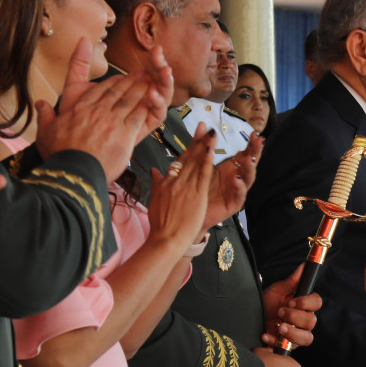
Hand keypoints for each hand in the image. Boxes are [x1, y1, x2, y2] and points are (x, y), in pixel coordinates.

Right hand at [35, 38, 165, 180]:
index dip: (110, 83)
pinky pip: (138, 116)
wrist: (74, 170)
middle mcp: (97, 111)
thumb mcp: (46, 133)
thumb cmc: (60, 155)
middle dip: (129, 81)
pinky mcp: (125, 134)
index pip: (98, 91)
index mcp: (80, 109)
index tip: (118, 78)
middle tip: (139, 74)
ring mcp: (112, 121)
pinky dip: (146, 106)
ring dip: (140, 89)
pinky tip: (153, 101)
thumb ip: (45, 116)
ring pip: (129, 100)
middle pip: (116, 91)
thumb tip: (40, 103)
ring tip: (149, 82)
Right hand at [146, 129, 215, 250]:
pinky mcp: (196, 195)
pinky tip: (211, 150)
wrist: (165, 239)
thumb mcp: (154, 200)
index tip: (195, 136)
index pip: (179, 162)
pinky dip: (207, 161)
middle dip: (198, 142)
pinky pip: (203, 175)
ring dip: (204, 147)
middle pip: (188, 158)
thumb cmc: (160, 224)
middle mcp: (175, 181)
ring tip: (212, 133)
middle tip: (205, 128)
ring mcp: (185, 187)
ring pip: (196, 163)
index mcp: (166, 182)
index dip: (188, 148)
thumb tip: (154, 170)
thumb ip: (156, 183)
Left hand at [204, 134, 259, 227]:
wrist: (191, 210)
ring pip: (248, 179)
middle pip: (250, 164)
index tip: (254, 133)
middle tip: (259, 142)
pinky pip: (239, 195)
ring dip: (250, 169)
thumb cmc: (198, 187)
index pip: (245, 153)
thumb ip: (203, 144)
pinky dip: (239, 187)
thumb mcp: (200, 162)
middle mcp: (237, 178)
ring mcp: (236, 191)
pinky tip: (237, 179)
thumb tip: (203, 125)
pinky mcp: (233, 204)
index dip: (251, 144)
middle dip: (255, 152)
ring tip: (249, 160)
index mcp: (231, 168)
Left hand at [260, 264, 320, 348]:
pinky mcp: (287, 347)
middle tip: (280, 312)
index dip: (307, 302)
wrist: (249, 320)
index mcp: (303, 306)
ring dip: (292, 332)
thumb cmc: (266, 305)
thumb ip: (292, 280)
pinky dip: (275, 341)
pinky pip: (288, 348)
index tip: (292, 300)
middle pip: (312, 321)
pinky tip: (265, 335)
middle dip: (295, 316)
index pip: (317, 303)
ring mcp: (297, 335)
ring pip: (307, 338)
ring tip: (279, 326)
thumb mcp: (277, 291)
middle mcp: (303, 322)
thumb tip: (304, 266)